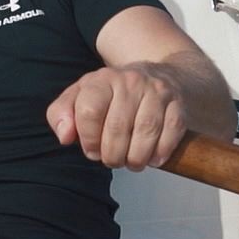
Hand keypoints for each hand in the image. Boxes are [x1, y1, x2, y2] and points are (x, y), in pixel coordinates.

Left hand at [46, 65, 187, 171]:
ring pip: (146, 132)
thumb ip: (61, 114)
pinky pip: (171, 133)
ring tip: (131, 162)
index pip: (89, 111)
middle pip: (117, 127)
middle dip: (112, 154)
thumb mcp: (81, 95)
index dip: (88, 139)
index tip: (92, 150)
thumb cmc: (114, 93)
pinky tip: (152, 158)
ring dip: (136, 157)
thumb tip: (65, 137)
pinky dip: (161, 152)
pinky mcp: (178, 105)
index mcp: (102, 79)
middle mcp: (131, 81)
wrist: (159, 75)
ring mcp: (157, 92)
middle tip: (112, 160)